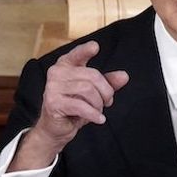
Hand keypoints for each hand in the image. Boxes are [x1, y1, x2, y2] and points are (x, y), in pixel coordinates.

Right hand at [11, 41, 128, 170]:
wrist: (56, 129)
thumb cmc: (74, 108)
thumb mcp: (94, 93)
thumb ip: (108, 82)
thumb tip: (124, 76)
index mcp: (65, 65)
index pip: (77, 54)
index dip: (85, 50)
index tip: (95, 47)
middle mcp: (56, 72)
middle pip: (92, 76)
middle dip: (105, 91)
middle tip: (107, 102)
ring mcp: (52, 87)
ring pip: (87, 90)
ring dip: (98, 104)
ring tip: (98, 111)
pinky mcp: (53, 102)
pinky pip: (81, 106)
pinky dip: (94, 114)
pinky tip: (99, 119)